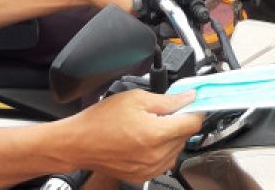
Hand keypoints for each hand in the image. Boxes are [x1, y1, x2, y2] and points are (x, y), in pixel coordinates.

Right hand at [70, 90, 202, 182]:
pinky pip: (164, 162)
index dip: (195, 110)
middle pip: (185, 137)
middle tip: (167, 111)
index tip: (193, 104)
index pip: (192, 124)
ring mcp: (148, 168)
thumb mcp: (136, 99)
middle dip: (181, 122)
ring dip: (172, 137)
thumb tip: (188, 97)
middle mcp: (154, 155)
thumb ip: (167, 100)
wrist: (79, 142)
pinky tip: (149, 140)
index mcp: (155, 134)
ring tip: (153, 125)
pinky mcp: (142, 176)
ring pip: (176, 150)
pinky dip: (162, 150)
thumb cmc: (102, 120)